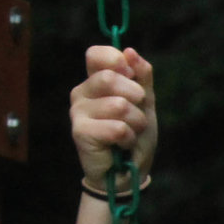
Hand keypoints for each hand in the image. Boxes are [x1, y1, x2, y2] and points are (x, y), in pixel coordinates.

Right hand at [71, 45, 157, 187]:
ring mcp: (78, 111)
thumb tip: (130, 52)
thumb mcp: (145, 103)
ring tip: (131, 133)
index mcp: (96, 81)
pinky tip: (122, 144)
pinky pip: (116, 127)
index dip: (118, 62)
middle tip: (138, 113)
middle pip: (109, 77)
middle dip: (136, 96)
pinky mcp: (80, 131)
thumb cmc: (135, 136)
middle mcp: (82, 92)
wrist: (129, 172)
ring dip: (136, 122)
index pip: (97, 54)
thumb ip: (141, 77)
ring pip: (118, 105)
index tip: (133, 79)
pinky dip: (128, 138)